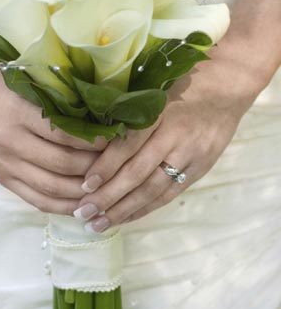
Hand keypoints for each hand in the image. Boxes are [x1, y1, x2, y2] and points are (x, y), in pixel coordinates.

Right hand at [0, 60, 105, 213]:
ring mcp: (5, 164)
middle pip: (62, 164)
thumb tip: (101, 123)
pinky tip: (82, 204)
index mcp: (19, 114)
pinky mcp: (3, 179)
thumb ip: (59, 105)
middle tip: (116, 165)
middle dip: (94, 168)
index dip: (94, 142)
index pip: (65, 135)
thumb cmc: (3, 85)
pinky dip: (63, 206)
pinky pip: (37, 201)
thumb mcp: (29, 88)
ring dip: (82, 192)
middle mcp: (11, 142)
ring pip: (52, 188)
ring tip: (105, 187)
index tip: (117, 139)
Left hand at [73, 54, 260, 231]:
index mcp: (159, 112)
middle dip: (109, 196)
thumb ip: (126, 114)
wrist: (225, 90)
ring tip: (99, 224)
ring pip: (154, 189)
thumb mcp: (152, 91)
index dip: (106, 166)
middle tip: (84, 212)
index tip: (85, 185)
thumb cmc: (179, 85)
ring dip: (124, 209)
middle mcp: (175, 136)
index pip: (129, 144)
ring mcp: (190, 155)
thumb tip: (88, 140)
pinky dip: (145, 208)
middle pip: (139, 172)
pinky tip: (125, 218)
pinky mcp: (200, 169)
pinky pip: (170, 194)